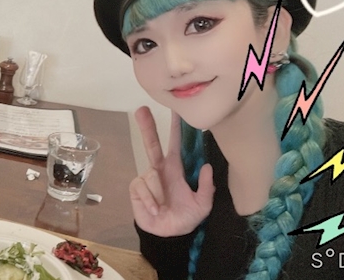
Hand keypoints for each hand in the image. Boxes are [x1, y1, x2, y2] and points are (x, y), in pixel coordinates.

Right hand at [129, 107, 214, 236]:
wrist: (168, 234)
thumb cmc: (185, 216)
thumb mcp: (202, 205)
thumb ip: (207, 187)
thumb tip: (207, 167)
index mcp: (175, 168)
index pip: (175, 143)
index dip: (175, 127)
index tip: (174, 109)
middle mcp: (158, 168)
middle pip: (151, 143)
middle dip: (146, 126)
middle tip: (141, 109)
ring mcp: (146, 177)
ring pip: (152, 175)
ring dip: (160, 193)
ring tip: (163, 206)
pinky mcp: (136, 188)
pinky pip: (144, 187)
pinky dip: (152, 200)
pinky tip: (155, 209)